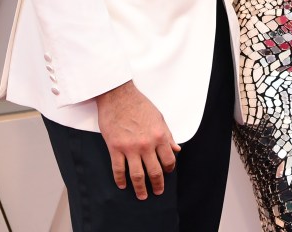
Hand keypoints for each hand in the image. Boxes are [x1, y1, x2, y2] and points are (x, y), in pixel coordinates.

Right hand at [96, 81, 180, 199]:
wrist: (118, 96)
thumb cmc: (139, 105)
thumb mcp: (159, 118)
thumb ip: (168, 135)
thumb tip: (176, 149)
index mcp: (159, 136)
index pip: (168, 160)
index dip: (169, 169)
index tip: (167, 173)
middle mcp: (146, 144)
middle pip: (154, 172)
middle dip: (157, 184)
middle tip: (157, 192)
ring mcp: (130, 148)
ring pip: (137, 175)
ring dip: (140, 188)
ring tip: (142, 195)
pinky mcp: (115, 148)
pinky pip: (118, 169)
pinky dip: (120, 180)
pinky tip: (122, 185)